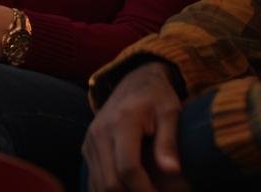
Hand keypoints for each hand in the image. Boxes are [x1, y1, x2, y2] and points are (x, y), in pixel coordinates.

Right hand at [84, 61, 184, 191]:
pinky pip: (93, 181)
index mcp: (122, 122)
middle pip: (110, 182)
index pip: (128, 168)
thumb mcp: (170, 112)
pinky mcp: (88, 149)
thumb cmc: (156, 96)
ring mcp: (90, 142)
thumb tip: (172, 171)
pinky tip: (129, 191)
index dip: (145, 190)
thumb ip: (168, 141)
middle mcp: (100, 133)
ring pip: (99, 186)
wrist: (134, 80)